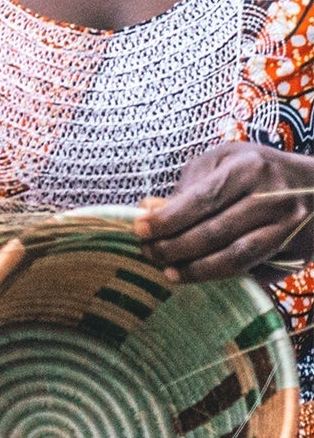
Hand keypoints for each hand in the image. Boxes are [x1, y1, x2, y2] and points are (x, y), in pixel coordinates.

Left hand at [135, 144, 313, 282]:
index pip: (201, 199)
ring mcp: (290, 228)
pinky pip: (257, 270)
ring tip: (170, 273)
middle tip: (149, 254)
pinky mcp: (298, 253)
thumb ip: (188, 185)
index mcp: (248, 168)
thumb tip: (151, 210)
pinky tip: (202, 275)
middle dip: (176, 247)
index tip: (139, 230)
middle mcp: (273, 198)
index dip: (168, 219)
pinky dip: (226, 275)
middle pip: (217, 232)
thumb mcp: (223, 161)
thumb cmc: (258, 169)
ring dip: (199, 269)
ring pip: (238, 257)